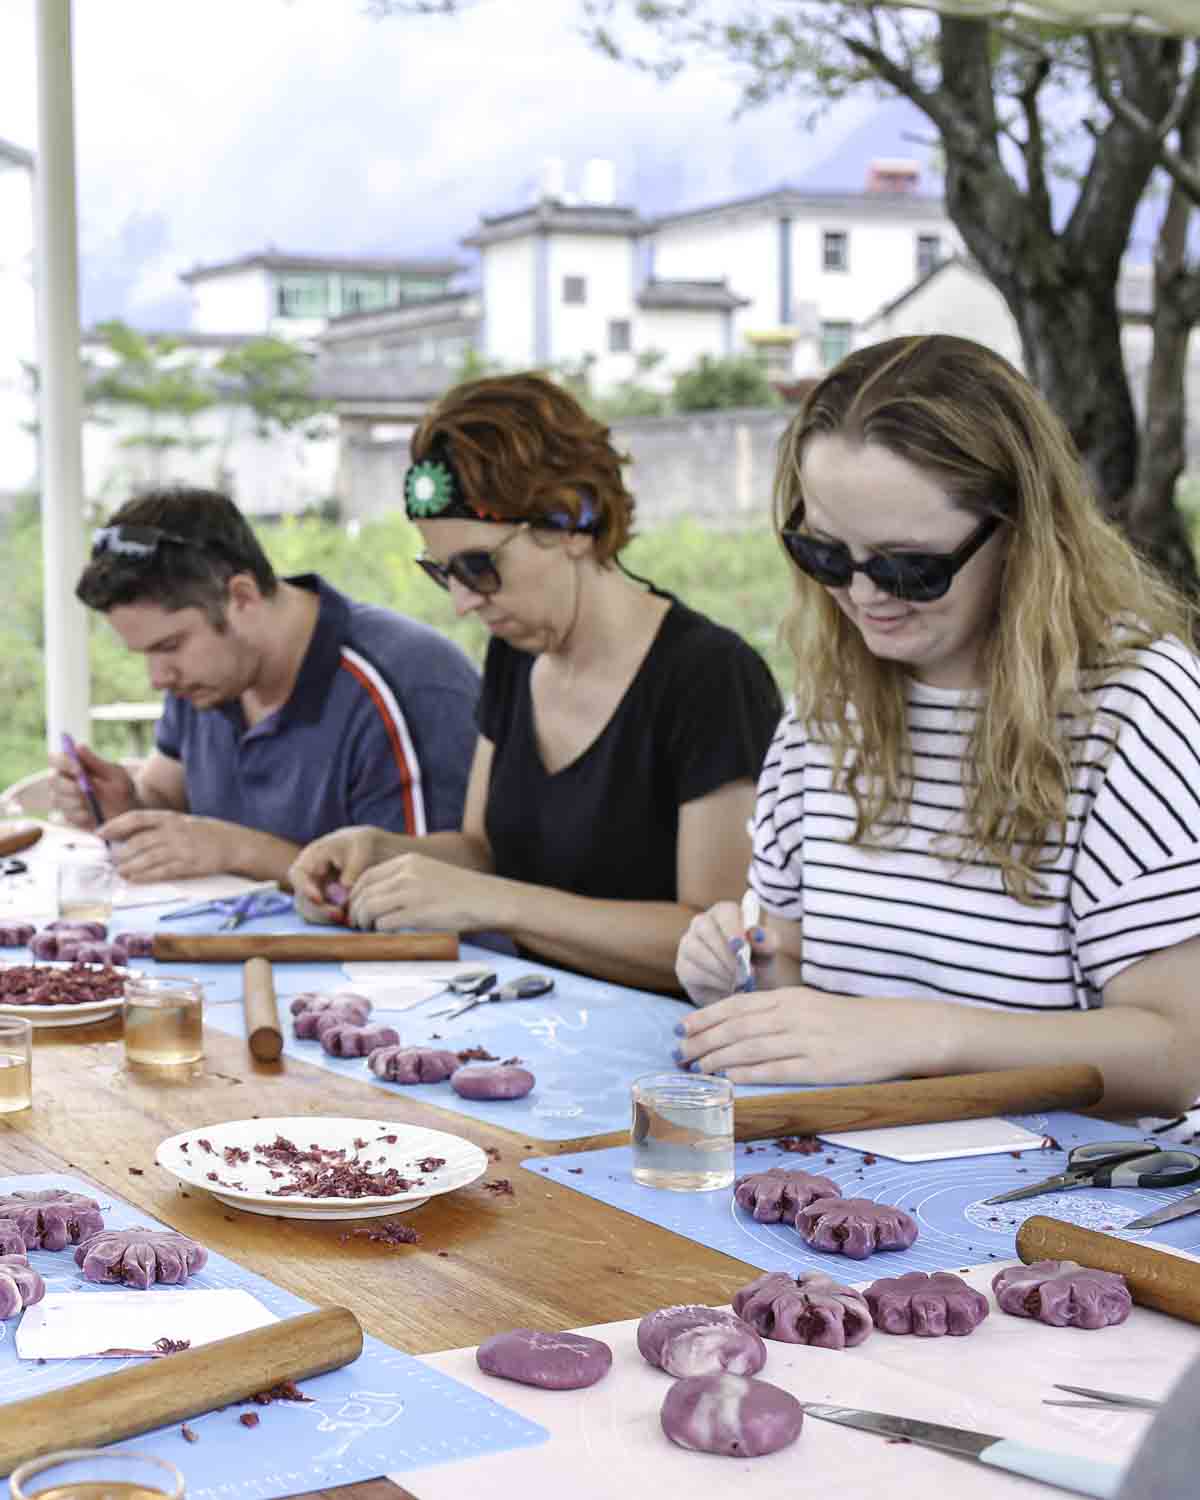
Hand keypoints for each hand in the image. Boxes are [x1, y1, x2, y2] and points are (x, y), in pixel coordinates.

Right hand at [48, 745, 136, 828]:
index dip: (63, 762)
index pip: (56, 759)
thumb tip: (79, 746)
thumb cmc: (122, 790)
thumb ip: (96, 763)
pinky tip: (89, 815)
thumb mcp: (114, 775)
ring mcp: (65, 799)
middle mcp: (65, 782)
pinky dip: (77, 815)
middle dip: (66, 784)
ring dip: (72, 800)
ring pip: (56, 798)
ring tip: (90, 803)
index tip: (78, 768)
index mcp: (74, 767)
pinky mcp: (69, 815)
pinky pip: (66, 815)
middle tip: (81, 788)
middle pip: (53, 780)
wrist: (130, 814)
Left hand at [99, 809, 232, 881]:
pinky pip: (160, 872)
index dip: (115, 825)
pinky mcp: (188, 865)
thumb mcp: (181, 823)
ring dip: (129, 867)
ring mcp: (181, 849)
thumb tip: (128, 837)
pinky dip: (144, 876)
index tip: (100, 833)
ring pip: (146, 858)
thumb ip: (158, 828)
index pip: (136, 818)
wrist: (234, 844)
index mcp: (170, 818)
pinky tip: (135, 879)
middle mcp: (173, 831)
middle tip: (110, 860)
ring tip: (120, 872)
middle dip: (120, 853)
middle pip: (138, 842)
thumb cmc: (205, 833)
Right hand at [288, 826, 398, 923]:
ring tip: (347, 920)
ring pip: (311, 912)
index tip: (318, 899)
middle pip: (302, 899)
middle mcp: (308, 877)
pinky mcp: (326, 904)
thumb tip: (345, 888)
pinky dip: (335, 920)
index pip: (297, 874)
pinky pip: (324, 916)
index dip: (304, 888)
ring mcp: (315, 892)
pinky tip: (350, 920)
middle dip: (319, 910)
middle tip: (339, 915)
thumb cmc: (362, 844)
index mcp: (311, 857)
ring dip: (326, 919)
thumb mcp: (361, 849)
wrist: (369, 851)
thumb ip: (352, 868)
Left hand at [349, 852, 499, 933]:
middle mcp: (406, 873)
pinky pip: (384, 923)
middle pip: (364, 892)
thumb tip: (379, 897)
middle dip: (355, 910)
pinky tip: (385, 935)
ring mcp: (411, 892)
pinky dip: (379, 931)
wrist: (488, 900)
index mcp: (408, 862)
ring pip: (369, 908)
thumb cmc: (462, 892)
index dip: (355, 894)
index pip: (366, 876)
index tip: (355, 907)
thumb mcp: (430, 873)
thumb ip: (405, 880)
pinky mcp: (417, 913)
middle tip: (356, 923)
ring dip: (364, 922)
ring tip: (368, 930)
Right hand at [675, 901, 776, 1006]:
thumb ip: (767, 941)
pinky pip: (692, 971)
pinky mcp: (683, 967)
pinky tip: (727, 988)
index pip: (725, 911)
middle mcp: (703, 924)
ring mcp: (689, 944)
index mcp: (726, 913)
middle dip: (723, 951)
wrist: (747, 990)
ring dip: (719, 968)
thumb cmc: (758, 964)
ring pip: (695, 949)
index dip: (732, 927)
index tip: (742, 945)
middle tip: (742, 971)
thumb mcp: (768, 954)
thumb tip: (755, 935)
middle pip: (704, 927)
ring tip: (739, 982)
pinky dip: (712, 981)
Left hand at [675, 986, 939, 1085]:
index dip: (705, 1017)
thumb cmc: (849, 1021)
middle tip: (680, 1054)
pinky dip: (747, 1074)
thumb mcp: (811, 1005)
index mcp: (790, 997)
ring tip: (697, 1070)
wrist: (895, 1031)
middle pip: (736, 1027)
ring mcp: (807, 1040)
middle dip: (703, 1041)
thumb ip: (778, 1011)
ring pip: (750, 1048)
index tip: (682, 1028)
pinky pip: (775, 1070)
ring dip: (718, 1059)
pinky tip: (727, 1080)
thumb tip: (738, 1024)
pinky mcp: (820, 1067)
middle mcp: (794, 1015)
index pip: (737, 1005)